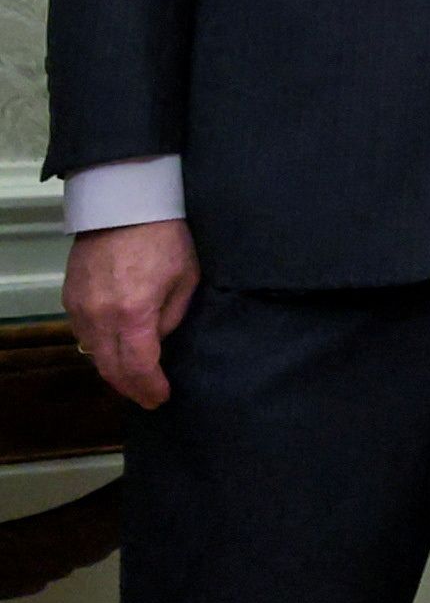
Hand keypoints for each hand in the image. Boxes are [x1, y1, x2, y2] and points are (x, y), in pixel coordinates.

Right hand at [66, 222, 191, 409]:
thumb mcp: (187, 277)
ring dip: (113, 371)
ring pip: (93, 354)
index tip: (161, 398)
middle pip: (110, 368)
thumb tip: (159, 340)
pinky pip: (82, 335)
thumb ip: (172, 317)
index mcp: (133, 314)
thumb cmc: (166, 237)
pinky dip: (99, 349)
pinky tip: (114, 352)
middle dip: (131, 388)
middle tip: (148, 398)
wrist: (124, 204)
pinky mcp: (69, 298)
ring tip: (133, 380)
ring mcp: (79, 308)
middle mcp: (100, 317)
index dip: (150, 387)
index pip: (138, 367)